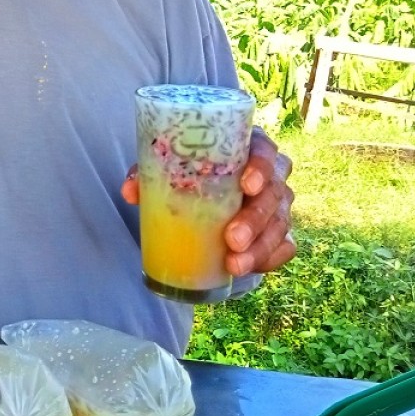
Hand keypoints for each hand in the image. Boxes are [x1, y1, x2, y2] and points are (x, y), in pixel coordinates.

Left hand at [120, 126, 295, 276]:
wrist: (206, 191)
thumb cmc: (191, 172)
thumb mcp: (171, 167)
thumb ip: (150, 173)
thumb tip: (130, 190)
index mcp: (248, 147)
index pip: (265, 151)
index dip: (261, 167)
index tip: (246, 186)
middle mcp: (271, 174)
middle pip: (274, 193)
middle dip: (255, 218)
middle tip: (232, 238)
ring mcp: (279, 203)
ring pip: (280, 224)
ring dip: (259, 246)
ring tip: (234, 264)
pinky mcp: (280, 230)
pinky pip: (284, 246)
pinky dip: (268, 259)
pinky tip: (248, 267)